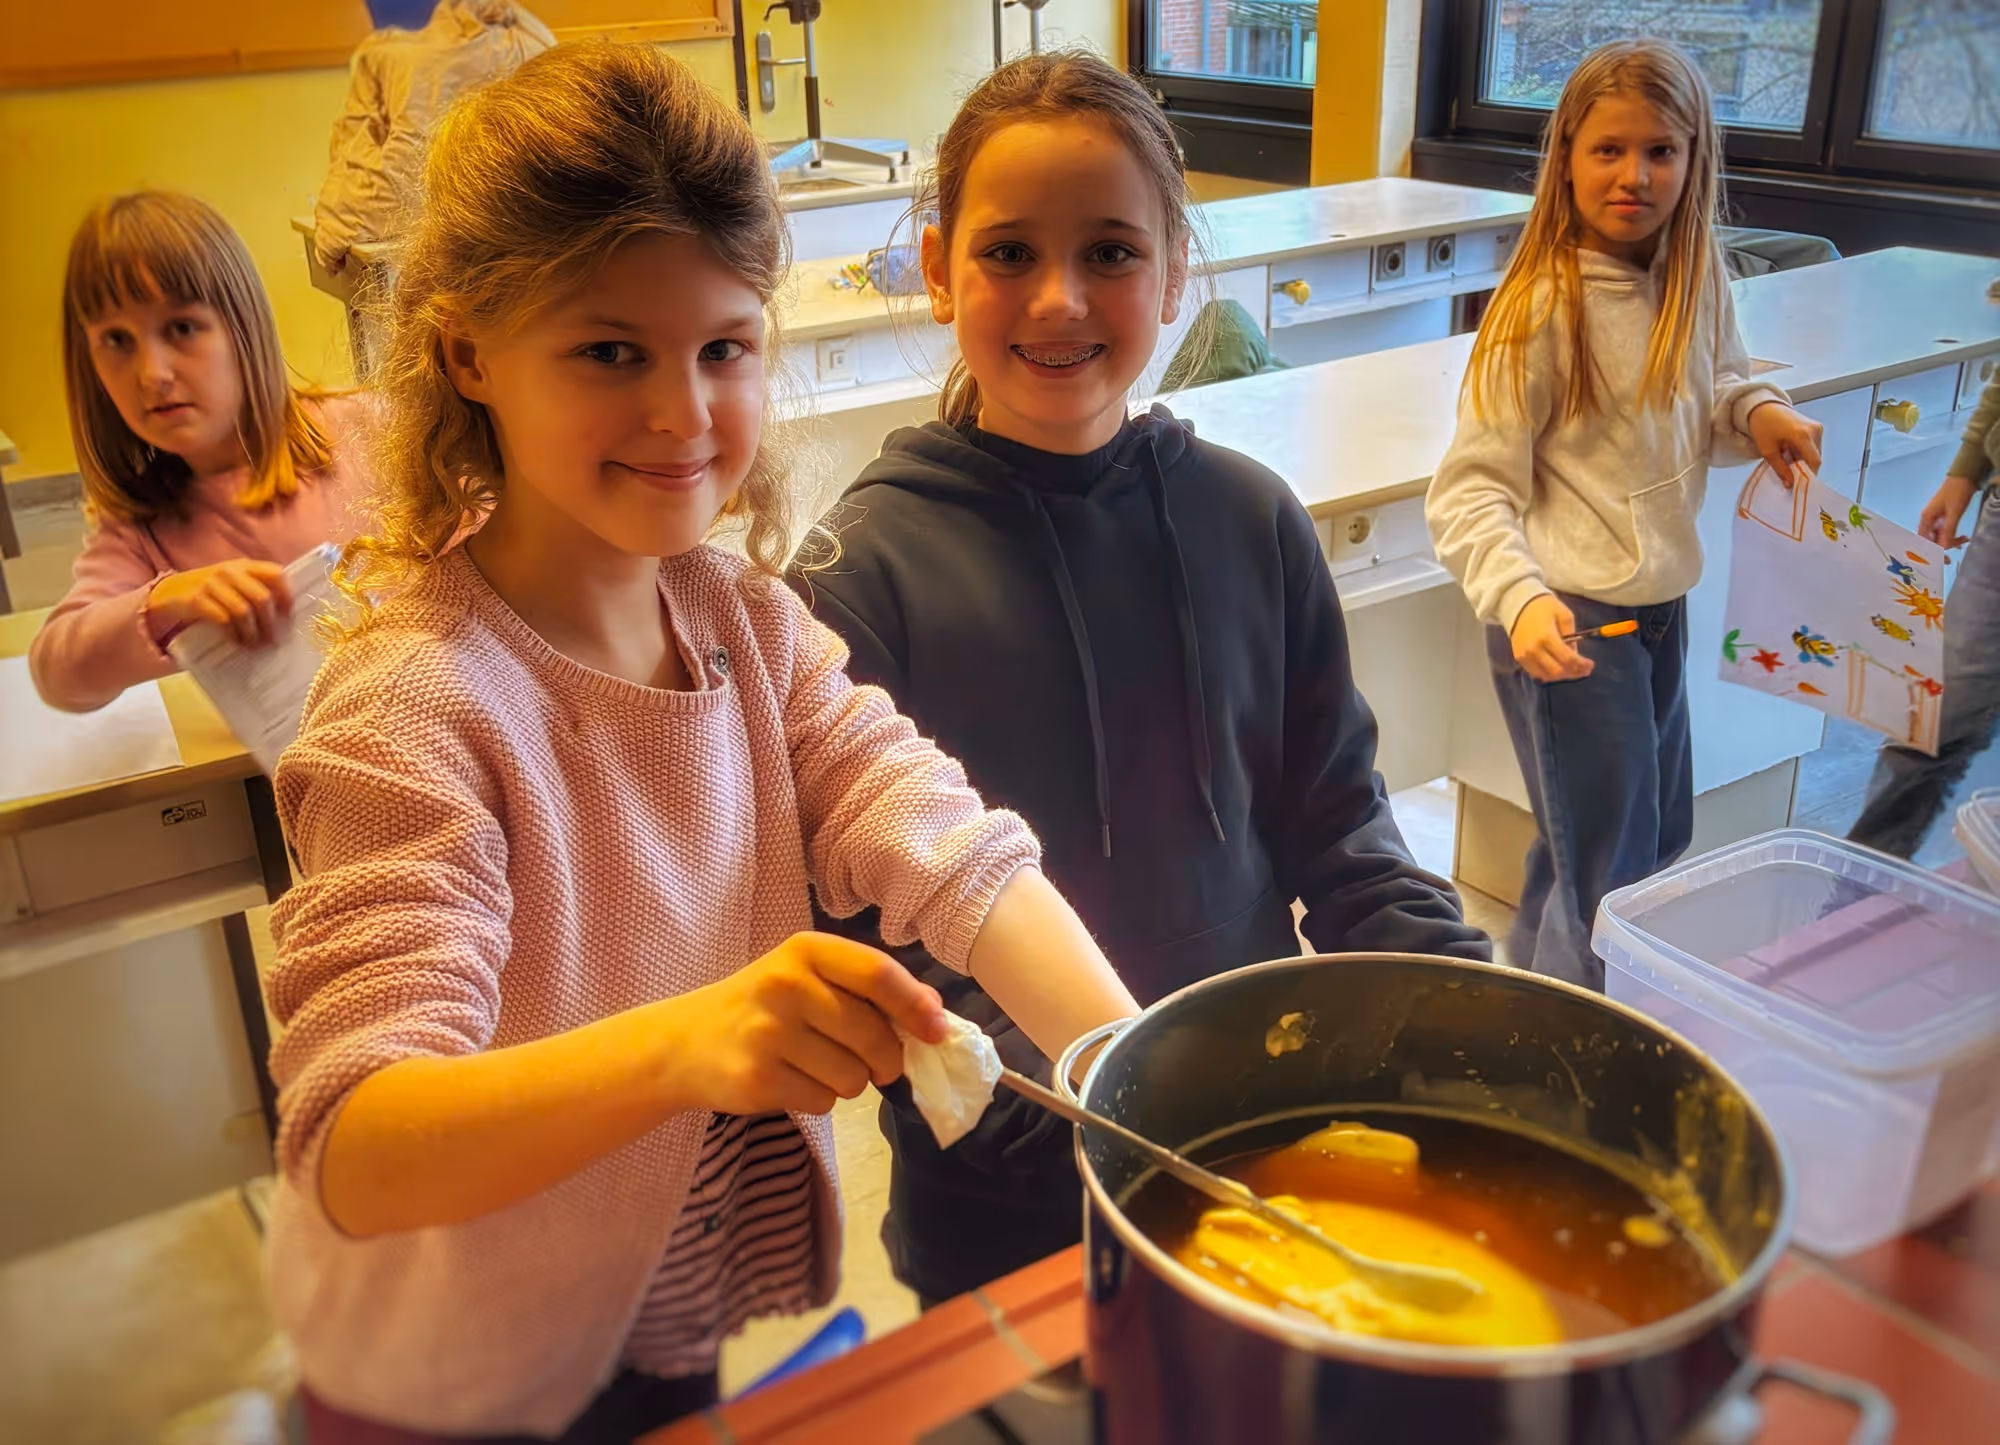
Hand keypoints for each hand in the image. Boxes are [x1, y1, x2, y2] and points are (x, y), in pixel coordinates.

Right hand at [146, 559, 292, 647]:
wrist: (170, 593)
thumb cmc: (210, 591)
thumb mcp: (233, 583)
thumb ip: (255, 589)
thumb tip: (284, 617)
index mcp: (243, 566)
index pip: (275, 574)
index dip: (286, 595)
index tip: (287, 615)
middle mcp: (228, 571)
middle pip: (262, 598)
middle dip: (270, 624)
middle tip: (272, 640)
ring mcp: (210, 584)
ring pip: (243, 611)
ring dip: (252, 633)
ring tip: (254, 645)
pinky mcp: (195, 600)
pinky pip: (222, 620)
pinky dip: (233, 634)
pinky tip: (236, 642)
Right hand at [665, 932, 946, 1116]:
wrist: (684, 1042)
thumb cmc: (763, 1005)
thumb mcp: (809, 978)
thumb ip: (870, 989)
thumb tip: (936, 1015)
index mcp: (805, 949)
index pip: (878, 974)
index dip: (915, 1006)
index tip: (937, 1031)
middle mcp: (784, 985)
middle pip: (872, 1034)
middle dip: (886, 1059)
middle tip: (874, 1062)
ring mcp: (767, 1033)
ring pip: (853, 1076)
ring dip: (849, 1081)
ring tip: (815, 1065)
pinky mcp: (757, 1079)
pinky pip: (824, 1101)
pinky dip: (819, 1098)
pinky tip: (791, 1079)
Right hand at [1510, 594, 1593, 682]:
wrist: (1520, 605)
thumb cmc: (1544, 607)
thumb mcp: (1565, 615)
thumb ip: (1572, 636)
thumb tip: (1574, 654)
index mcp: (1547, 636)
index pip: (1567, 658)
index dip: (1581, 664)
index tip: (1590, 664)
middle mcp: (1534, 649)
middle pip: (1557, 670)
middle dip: (1574, 673)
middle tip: (1584, 670)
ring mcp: (1524, 655)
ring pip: (1546, 675)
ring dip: (1562, 676)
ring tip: (1573, 671)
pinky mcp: (1519, 657)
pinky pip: (1536, 673)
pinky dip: (1549, 674)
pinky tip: (1558, 669)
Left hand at [1748, 401, 1823, 487]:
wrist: (1764, 407)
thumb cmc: (1763, 426)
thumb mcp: (1768, 451)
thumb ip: (1780, 469)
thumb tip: (1789, 484)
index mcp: (1803, 435)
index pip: (1814, 461)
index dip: (1808, 475)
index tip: (1799, 484)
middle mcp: (1814, 430)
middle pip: (1816, 458)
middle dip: (1804, 468)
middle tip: (1790, 473)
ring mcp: (1817, 427)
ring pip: (1816, 453)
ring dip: (1804, 460)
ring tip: (1788, 459)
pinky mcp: (1816, 427)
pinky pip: (1814, 446)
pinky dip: (1805, 452)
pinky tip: (1792, 451)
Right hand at [1918, 475, 1978, 548]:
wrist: (1965, 477)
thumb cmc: (1957, 492)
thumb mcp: (1954, 513)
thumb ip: (1948, 531)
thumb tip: (1944, 548)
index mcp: (1926, 518)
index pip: (1923, 540)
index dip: (1930, 551)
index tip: (1940, 560)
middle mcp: (1928, 519)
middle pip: (1931, 540)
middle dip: (1943, 547)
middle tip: (1954, 554)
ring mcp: (1935, 518)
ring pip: (1939, 536)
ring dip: (1951, 541)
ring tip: (1964, 541)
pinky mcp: (1943, 516)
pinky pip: (1945, 531)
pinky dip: (1953, 535)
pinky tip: (1962, 537)